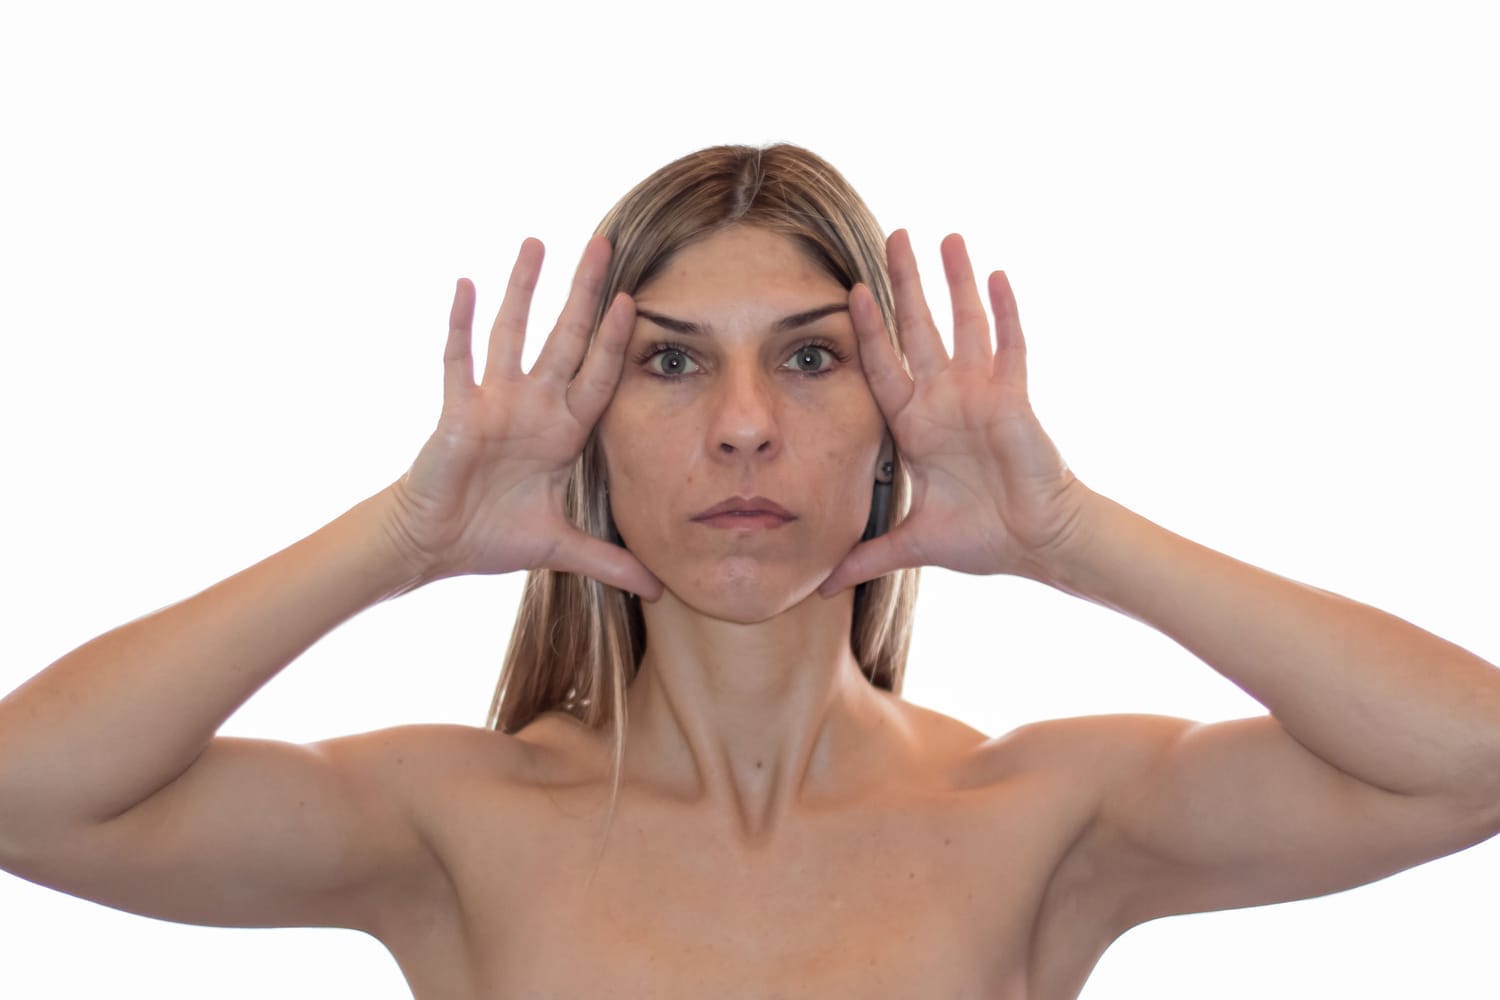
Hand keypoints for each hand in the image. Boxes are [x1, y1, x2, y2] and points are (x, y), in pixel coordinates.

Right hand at [382, 235, 662, 598]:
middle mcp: (531, 407)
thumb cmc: (491, 535)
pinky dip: (458, 325)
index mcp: (561, 432)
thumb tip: (658, 590)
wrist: (434, 545)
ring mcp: (493, 404)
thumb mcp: (561, 547)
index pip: (598, 376)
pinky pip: (458, 362)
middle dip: (582, 294)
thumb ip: (609, 561)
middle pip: (564, 338)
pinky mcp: (457, 413)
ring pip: (512, 334)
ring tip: (537, 242)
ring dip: (523, 290)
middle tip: (602, 242)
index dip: (616, 342)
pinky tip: (463, 283)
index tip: (637, 300)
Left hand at [819, 230, 1089, 594]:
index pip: (883, 366)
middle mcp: (946, 400)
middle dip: (906, 283)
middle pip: (920, 328)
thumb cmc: (984, 537)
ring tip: (946, 236)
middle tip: (893, 234)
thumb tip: (820, 586)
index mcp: (917, 425)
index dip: (866, 331)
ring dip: (956, 281)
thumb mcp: (913, 543)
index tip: (846, 293)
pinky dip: (1006, 312)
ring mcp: (982, 394)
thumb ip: (867, 556)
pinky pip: (1010, 348)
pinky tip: (998, 274)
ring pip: (966, 325)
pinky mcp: (1014, 400)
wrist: (1037, 544)